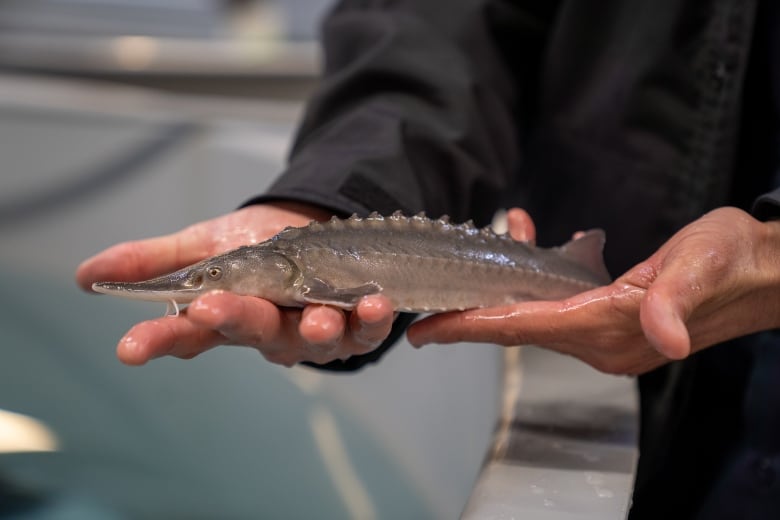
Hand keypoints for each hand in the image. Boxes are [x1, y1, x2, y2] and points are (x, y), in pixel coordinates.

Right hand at [76, 202, 394, 366]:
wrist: (317, 228)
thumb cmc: (258, 244)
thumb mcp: (204, 245)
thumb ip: (153, 262)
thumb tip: (86, 275)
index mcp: (226, 314)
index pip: (185, 333)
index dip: (158, 341)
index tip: (129, 348)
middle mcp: (267, 330)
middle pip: (249, 332)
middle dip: (235, 320)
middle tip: (216, 308)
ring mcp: (310, 332)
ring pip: (311, 341)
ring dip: (316, 331)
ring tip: (320, 317)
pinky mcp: (353, 325)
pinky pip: (364, 330)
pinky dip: (371, 321)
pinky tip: (375, 304)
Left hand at [407, 207, 779, 374]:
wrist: (761, 271)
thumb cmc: (732, 261)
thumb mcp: (703, 268)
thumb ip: (674, 301)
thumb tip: (667, 339)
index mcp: (611, 329)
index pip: (523, 328)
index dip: (471, 328)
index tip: (426, 332)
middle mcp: (601, 342)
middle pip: (517, 328)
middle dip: (469, 316)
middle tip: (426, 305)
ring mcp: (605, 337)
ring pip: (533, 314)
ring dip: (501, 289)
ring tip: (482, 256)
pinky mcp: (612, 324)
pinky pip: (556, 305)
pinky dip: (534, 278)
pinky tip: (532, 241)